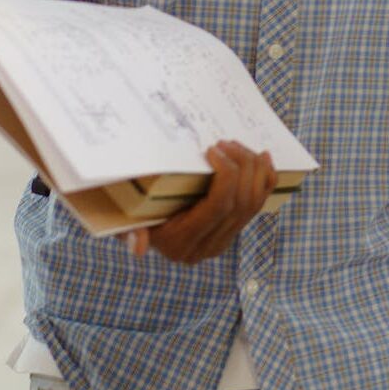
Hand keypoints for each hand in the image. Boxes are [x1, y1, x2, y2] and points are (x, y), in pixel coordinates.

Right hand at [125, 141, 276, 262]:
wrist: (137, 224)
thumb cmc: (127, 213)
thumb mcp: (123, 221)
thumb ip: (130, 232)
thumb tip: (138, 247)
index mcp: (182, 243)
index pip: (219, 208)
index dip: (225, 175)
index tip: (214, 149)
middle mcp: (206, 246)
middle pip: (240, 203)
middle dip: (241, 167)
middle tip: (226, 142)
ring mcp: (222, 240)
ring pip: (253, 204)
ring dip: (252, 170)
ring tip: (238, 146)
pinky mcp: (231, 231)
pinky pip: (258, 205)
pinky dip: (265, 180)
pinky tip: (264, 158)